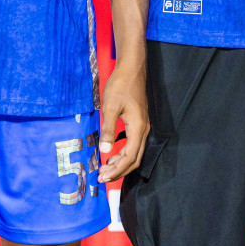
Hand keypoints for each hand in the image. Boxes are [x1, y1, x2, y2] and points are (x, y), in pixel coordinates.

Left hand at [96, 61, 147, 181]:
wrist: (131, 69)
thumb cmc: (121, 86)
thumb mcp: (110, 107)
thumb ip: (109, 130)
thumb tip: (105, 151)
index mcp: (138, 128)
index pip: (129, 157)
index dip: (116, 170)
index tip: (102, 176)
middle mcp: (143, 130)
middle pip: (134, 159)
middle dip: (119, 171)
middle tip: (102, 176)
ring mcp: (142, 126)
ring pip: (134, 152)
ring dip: (120, 163)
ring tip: (105, 168)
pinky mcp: (138, 122)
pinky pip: (133, 144)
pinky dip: (123, 153)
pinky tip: (112, 154)